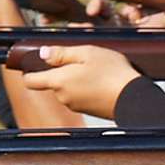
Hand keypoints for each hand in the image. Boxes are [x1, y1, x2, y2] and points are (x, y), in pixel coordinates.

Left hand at [17, 44, 144, 117]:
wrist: (134, 99)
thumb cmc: (112, 73)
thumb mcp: (87, 53)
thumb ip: (61, 53)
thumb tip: (43, 53)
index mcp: (58, 82)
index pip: (30, 81)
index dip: (29, 72)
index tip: (36, 63)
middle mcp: (63, 97)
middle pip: (52, 83)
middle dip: (61, 71)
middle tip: (81, 59)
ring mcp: (76, 106)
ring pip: (67, 89)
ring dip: (76, 79)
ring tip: (96, 69)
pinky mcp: (88, 111)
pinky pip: (80, 96)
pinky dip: (87, 88)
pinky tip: (102, 80)